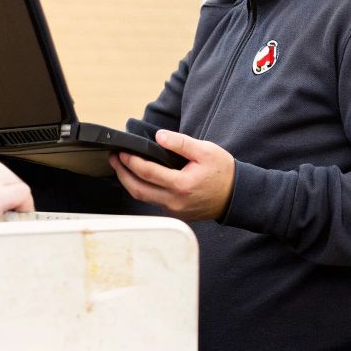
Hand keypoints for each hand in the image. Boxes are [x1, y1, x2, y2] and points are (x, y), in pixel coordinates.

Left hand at [109, 129, 234, 222]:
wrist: (236, 196)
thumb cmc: (223, 172)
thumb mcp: (205, 151)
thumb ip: (180, 143)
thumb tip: (159, 136)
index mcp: (182, 185)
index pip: (147, 172)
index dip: (131, 161)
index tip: (122, 152)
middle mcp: (174, 201)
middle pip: (137, 189)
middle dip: (122, 173)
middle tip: (114, 159)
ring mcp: (173, 210)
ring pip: (142, 197)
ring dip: (129, 182)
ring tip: (121, 166)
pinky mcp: (174, 214)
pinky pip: (152, 201)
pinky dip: (142, 188)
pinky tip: (139, 177)